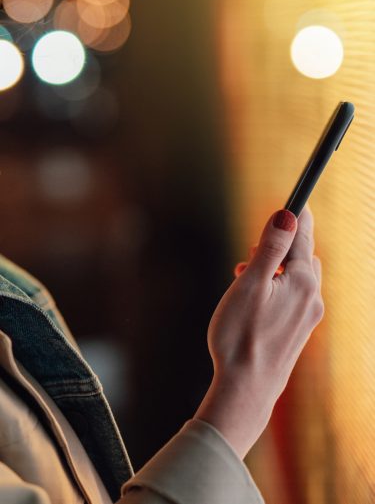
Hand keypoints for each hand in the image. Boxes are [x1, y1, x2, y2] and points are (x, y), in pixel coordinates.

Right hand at [193, 205, 323, 459]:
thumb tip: (287, 215)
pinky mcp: (299, 332)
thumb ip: (270, 248)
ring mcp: (308, 317)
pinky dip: (279, 287)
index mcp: (303, 282)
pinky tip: (256, 298)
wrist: (245, 392)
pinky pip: (295, 297)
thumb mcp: (251, 283)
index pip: (303, 236)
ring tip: (247, 274)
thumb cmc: (240, 336)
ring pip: (298, 278)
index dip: (296, 216)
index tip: (297, 199)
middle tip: (253, 248)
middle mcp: (312, 298)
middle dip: (282, 246)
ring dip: (277, 268)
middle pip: (304, 256)